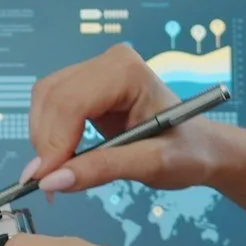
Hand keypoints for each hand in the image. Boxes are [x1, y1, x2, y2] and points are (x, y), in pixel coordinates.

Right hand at [20, 43, 223, 197]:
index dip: (53, 141)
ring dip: (44, 140)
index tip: (46, 179)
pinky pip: (51, 105)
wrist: (201, 147)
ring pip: (46, 100)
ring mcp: (96, 71)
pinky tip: (64, 160)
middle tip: (50, 183)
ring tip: (60, 174)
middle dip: (46, 143)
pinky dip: (49, 135)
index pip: (72, 101)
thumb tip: (53, 180)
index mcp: (128, 71)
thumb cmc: (188, 151)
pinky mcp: (87, 86)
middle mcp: (109, 62)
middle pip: (52, 97)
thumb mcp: (152, 164)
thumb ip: (102, 169)